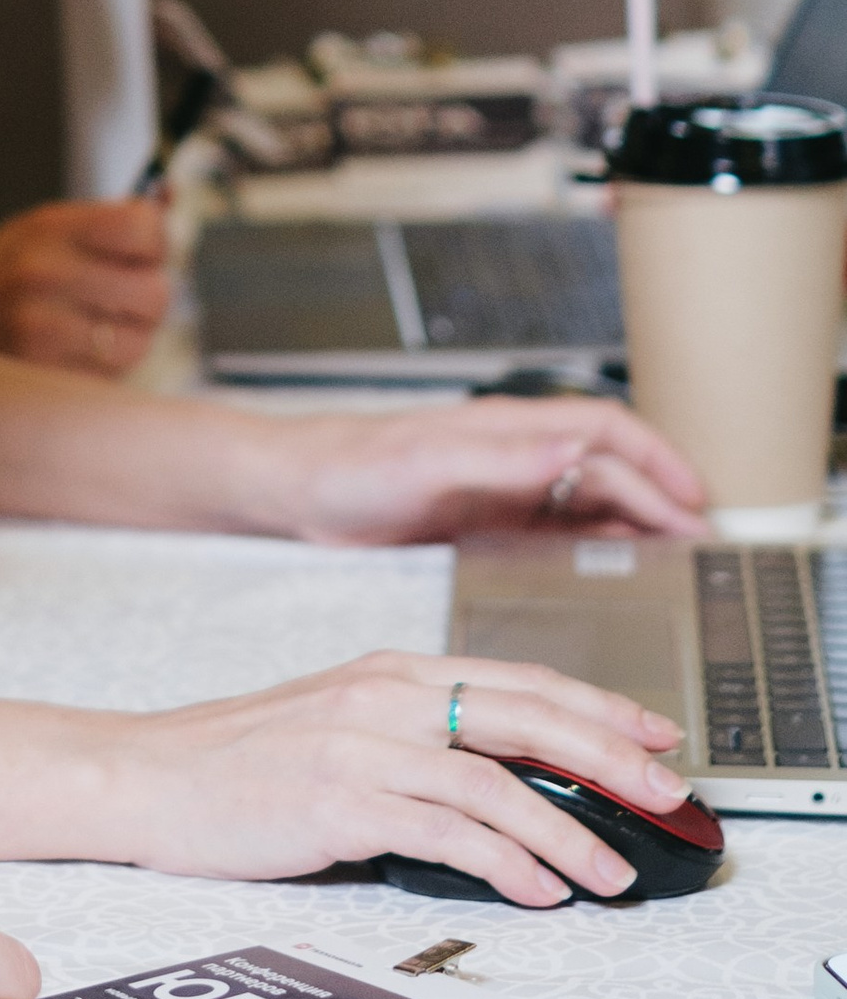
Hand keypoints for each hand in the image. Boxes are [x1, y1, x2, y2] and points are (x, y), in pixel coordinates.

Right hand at [0, 200, 171, 374]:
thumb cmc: (2, 277)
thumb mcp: (42, 230)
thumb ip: (106, 220)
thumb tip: (169, 196)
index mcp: (50, 227)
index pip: (144, 228)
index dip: (156, 246)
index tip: (141, 255)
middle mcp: (45, 272)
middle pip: (154, 292)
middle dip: (145, 300)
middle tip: (117, 300)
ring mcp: (41, 326)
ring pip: (138, 343)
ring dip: (126, 341)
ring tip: (92, 332)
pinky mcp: (40, 374)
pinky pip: (109, 379)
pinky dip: (102, 372)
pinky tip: (72, 357)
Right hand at [92, 649, 694, 906]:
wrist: (143, 777)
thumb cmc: (236, 763)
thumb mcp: (336, 725)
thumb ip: (412, 735)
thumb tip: (499, 778)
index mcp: (389, 672)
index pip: (518, 679)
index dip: (597, 707)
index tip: (656, 735)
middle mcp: (384, 697)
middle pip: (527, 718)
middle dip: (612, 759)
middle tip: (669, 798)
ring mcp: (362, 746)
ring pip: (498, 782)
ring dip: (569, 833)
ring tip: (612, 873)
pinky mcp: (341, 800)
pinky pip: (447, 833)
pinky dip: (506, 863)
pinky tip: (536, 890)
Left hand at [272, 396, 706, 546]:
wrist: (298, 491)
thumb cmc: (351, 466)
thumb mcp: (427, 462)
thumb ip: (502, 457)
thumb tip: (574, 447)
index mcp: (507, 428)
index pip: (605, 430)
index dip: (656, 458)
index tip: (694, 497)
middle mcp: (512, 454)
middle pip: (608, 467)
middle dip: (659, 496)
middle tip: (699, 542)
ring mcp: (501, 487)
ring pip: (587, 498)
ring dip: (632, 522)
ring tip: (672, 559)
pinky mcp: (484, 520)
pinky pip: (555, 527)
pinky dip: (593, 543)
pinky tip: (609, 570)